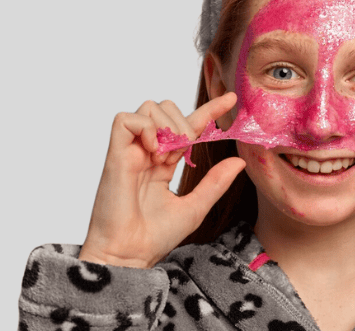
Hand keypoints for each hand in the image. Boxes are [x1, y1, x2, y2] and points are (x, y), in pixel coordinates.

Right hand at [78, 92, 244, 268]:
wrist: (130, 255)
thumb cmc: (155, 236)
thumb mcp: (195, 207)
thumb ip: (215, 183)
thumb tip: (239, 161)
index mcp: (163, 162)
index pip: (189, 126)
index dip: (210, 110)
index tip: (231, 99)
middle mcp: (146, 152)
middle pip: (166, 107)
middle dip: (185, 121)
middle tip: (185, 151)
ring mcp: (130, 151)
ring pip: (149, 107)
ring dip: (167, 124)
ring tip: (167, 155)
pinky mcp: (114, 154)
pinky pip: (125, 119)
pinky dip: (145, 128)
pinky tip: (154, 151)